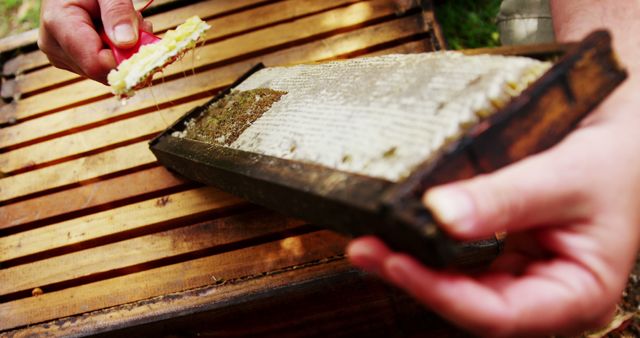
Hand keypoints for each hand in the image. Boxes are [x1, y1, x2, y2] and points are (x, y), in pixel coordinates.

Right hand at [38, 0, 152, 83]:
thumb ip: (117, 11)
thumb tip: (127, 43)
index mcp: (59, 25)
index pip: (96, 64)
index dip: (125, 58)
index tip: (143, 38)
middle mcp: (56, 48)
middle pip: (104, 71)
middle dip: (128, 51)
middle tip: (135, 22)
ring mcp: (63, 58)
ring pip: (107, 72)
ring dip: (125, 51)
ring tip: (124, 23)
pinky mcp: (73, 63)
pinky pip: (104, 69)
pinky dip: (118, 54)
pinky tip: (116, 33)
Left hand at [347, 79, 639, 336]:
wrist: (628, 133)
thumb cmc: (618, 159)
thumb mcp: (567, 176)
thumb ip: (506, 198)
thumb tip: (439, 214)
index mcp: (576, 295)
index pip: (498, 315)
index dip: (442, 294)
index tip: (398, 262)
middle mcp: (545, 293)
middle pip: (469, 303)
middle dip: (416, 280)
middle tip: (367, 250)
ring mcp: (522, 273)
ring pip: (459, 284)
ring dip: (413, 265)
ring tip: (369, 243)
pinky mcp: (504, 251)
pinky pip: (460, 258)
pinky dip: (427, 246)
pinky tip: (398, 233)